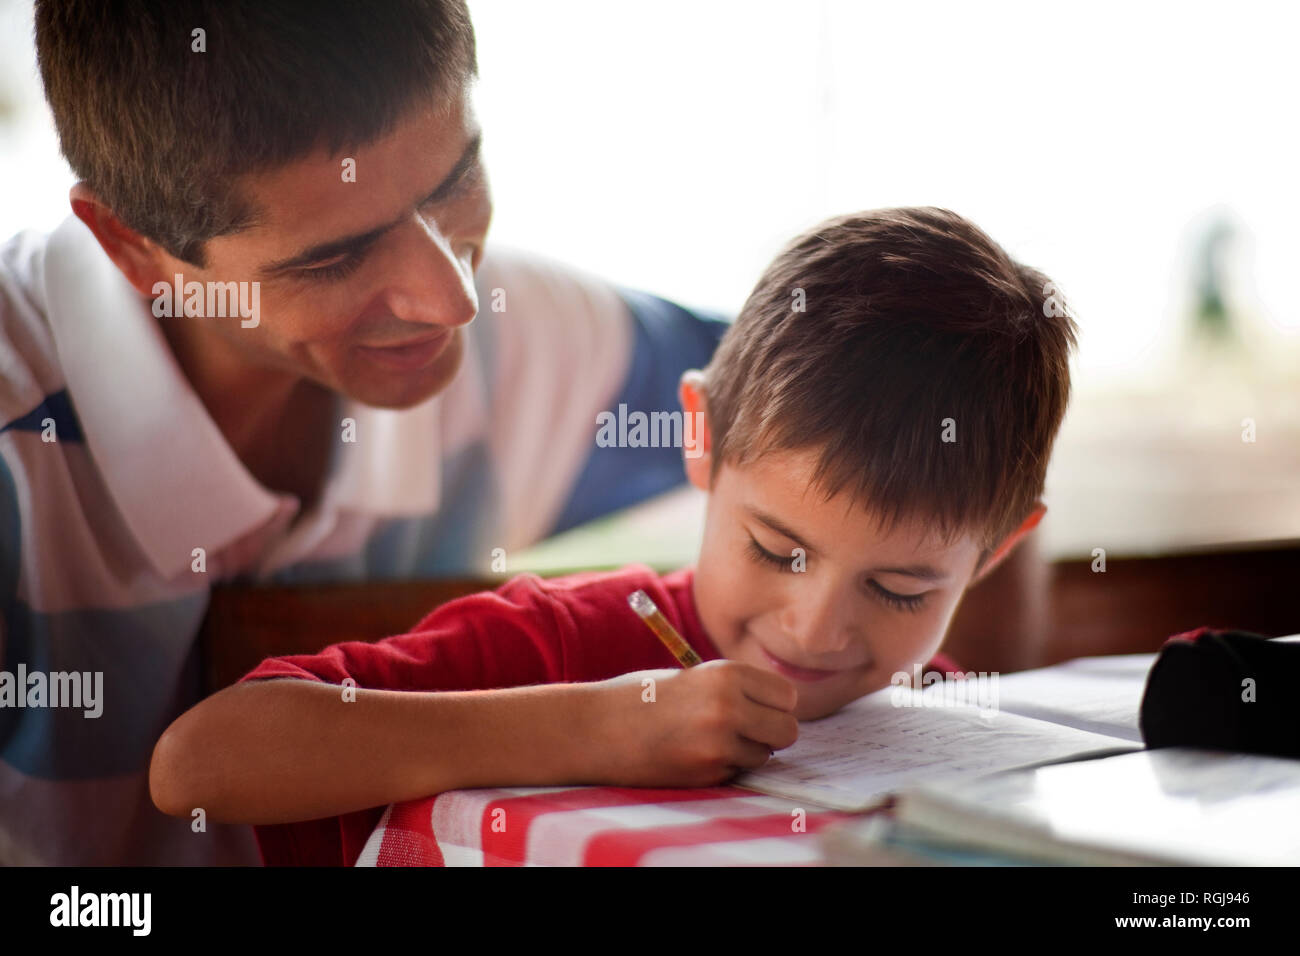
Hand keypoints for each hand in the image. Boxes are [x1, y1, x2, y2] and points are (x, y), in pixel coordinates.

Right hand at [586, 660, 798, 787]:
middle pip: (787, 730)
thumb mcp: (692, 677)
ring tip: (709, 740)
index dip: (774, 704)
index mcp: (727, 674)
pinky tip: (691, 754)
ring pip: (764, 755)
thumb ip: (735, 689)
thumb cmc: (641, 698)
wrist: (595, 727)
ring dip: (746, 752)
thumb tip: (782, 709)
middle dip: (771, 732)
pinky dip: (722, 767)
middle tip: (745, 729)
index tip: (758, 706)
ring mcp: (718, 744)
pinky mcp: (706, 773)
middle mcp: (729, 707)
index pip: (787, 695)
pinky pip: (736, 773)